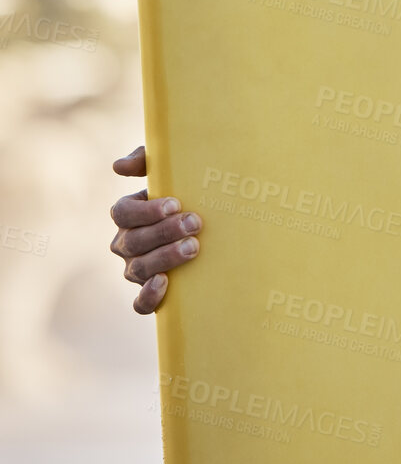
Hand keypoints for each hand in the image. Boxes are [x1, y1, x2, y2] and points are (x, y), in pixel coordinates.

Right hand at [110, 144, 200, 313]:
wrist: (218, 232)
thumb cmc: (190, 194)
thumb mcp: (173, 172)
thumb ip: (148, 160)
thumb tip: (119, 166)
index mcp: (129, 214)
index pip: (123, 212)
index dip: (146, 210)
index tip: (175, 203)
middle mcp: (127, 243)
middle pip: (134, 241)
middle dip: (164, 232)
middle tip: (195, 223)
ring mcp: (137, 270)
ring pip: (138, 269)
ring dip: (164, 258)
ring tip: (194, 247)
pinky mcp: (151, 294)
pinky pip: (140, 303)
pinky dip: (148, 296)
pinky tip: (165, 284)